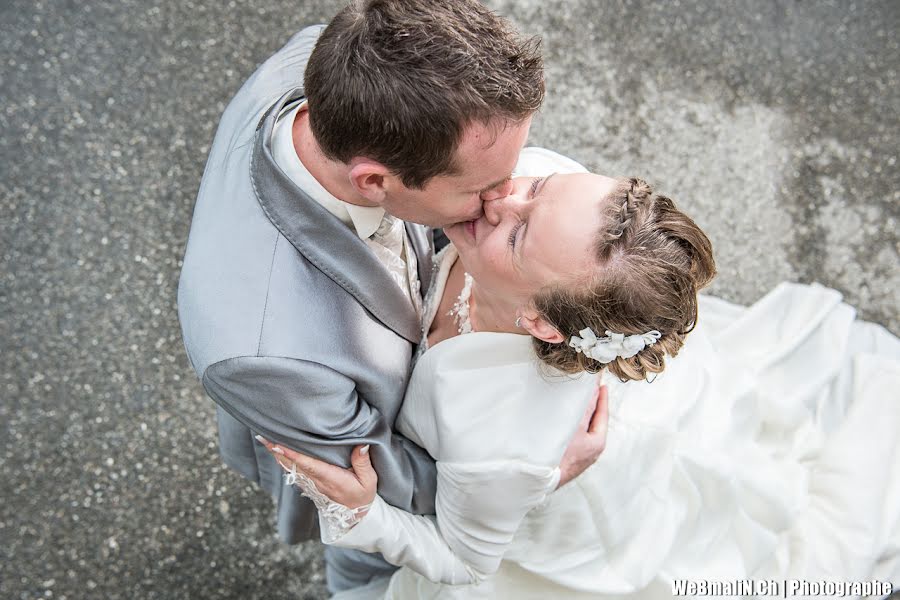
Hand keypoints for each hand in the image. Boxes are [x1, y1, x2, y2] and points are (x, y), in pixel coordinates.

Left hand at [256, 438, 377, 509]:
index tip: (277, 445)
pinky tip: (278, 452)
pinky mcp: (310, 484)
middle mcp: (317, 481)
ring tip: (266, 441)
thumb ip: (363, 462)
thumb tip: (361, 444)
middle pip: (293, 465)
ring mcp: (312, 484)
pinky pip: (294, 471)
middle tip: (263, 437)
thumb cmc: (362, 496)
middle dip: (278, 451)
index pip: (307, 464)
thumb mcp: (369, 480)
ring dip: (278, 455)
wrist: (355, 516)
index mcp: (330, 478)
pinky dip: (284, 461)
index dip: (292, 454)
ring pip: (291, 468)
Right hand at [557, 384, 608, 487]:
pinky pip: (575, 435)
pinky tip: (565, 419)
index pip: (602, 413)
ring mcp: (582, 454)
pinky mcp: (570, 457)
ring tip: (577, 400)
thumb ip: (585, 408)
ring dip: (580, 413)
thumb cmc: (559, 454)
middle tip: (589, 388)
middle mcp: (592, 449)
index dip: (601, 397)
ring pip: (583, 428)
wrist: (540, 478)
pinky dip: (573, 424)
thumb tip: (593, 392)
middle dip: (591, 404)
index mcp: (598, 442)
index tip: (601, 384)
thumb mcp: (574, 426)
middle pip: (594, 420)